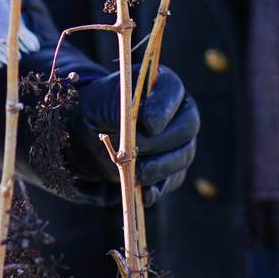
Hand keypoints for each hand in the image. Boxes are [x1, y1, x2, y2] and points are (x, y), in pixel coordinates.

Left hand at [70, 67, 198, 203]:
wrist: (91, 133)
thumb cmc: (101, 110)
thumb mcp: (103, 104)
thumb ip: (120, 111)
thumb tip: (138, 131)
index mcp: (163, 86)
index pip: (173, 90)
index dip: (163, 108)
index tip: (146, 124)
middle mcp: (180, 113)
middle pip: (187, 126)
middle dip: (160, 142)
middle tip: (136, 150)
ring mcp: (181, 142)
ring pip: (183, 156)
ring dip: (158, 167)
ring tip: (134, 172)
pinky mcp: (174, 169)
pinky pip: (172, 180)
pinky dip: (157, 187)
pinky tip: (141, 191)